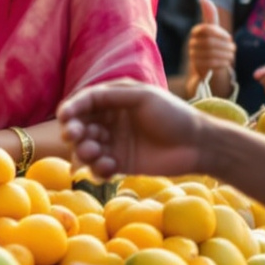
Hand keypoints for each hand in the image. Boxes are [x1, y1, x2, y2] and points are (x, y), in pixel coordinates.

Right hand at [59, 82, 205, 181]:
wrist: (199, 145)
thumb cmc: (174, 115)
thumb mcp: (144, 96)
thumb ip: (111, 95)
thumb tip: (80, 100)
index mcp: (115, 101)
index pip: (84, 103)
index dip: (72, 109)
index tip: (66, 118)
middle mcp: (110, 121)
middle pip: (80, 126)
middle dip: (74, 132)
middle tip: (74, 137)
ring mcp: (114, 144)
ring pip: (86, 148)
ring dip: (84, 151)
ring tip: (95, 154)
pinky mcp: (120, 164)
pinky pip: (99, 168)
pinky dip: (99, 168)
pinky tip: (110, 167)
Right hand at [185, 1, 234, 96]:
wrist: (208, 65)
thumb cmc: (213, 43)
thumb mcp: (213, 29)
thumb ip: (209, 15)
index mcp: (196, 32)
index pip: (205, 29)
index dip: (219, 33)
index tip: (229, 37)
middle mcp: (192, 43)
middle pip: (210, 42)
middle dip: (225, 45)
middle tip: (233, 48)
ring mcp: (193, 55)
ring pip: (212, 53)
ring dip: (225, 54)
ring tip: (231, 54)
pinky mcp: (197, 66)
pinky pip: (211, 63)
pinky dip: (222, 62)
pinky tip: (227, 61)